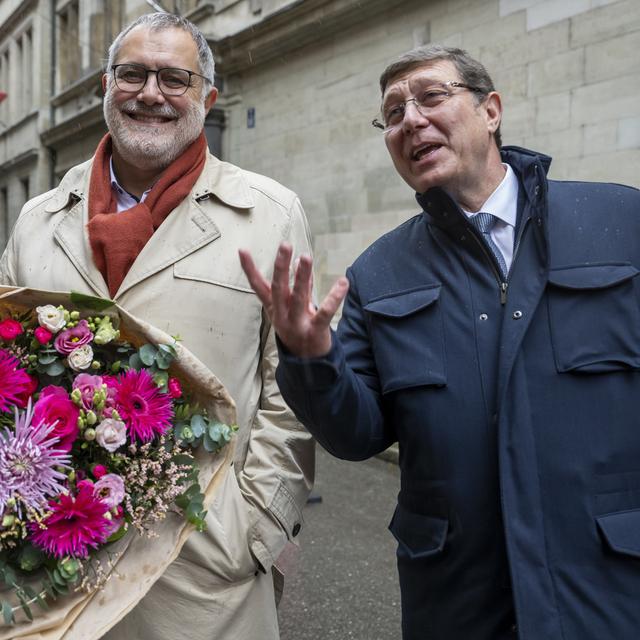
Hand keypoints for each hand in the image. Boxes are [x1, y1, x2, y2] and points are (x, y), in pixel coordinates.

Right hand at [239, 243, 348, 357]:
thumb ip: (300, 285)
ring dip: (301, 276)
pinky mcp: (315, 331)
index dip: (249, 269)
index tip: (242, 250)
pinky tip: (342, 282)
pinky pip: (325, 313)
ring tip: (305, 257)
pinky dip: (334, 297)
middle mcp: (282, 315)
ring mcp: (297, 324)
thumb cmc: (299, 329)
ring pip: (298, 297)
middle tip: (284, 245)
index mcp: (274, 308)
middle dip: (280, 266)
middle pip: (278, 288)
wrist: (307, 364)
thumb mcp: (295, 307)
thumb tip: (299, 262)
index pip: (257, 286)